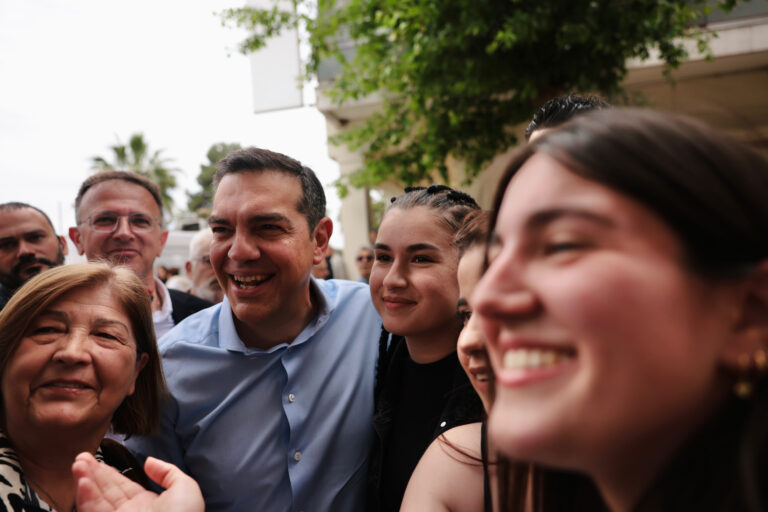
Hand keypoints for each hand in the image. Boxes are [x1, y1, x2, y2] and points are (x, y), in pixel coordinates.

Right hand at [73, 452, 203, 511]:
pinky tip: (82, 483)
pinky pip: (93, 511)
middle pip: (105, 491)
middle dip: (93, 474)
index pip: (122, 486)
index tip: (96, 459)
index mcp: (146, 505)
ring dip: (86, 482)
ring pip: (96, 501)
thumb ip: (168, 472)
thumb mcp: (185, 489)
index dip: (109, 473)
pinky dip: (86, 498)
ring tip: (78, 464)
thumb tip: (149, 461)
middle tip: (81, 457)